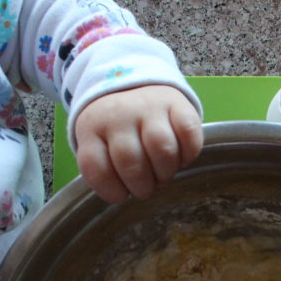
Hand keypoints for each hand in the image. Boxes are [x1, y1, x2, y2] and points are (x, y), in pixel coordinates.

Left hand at [75, 85, 202, 202]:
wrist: (134, 84)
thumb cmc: (116, 127)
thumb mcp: (99, 143)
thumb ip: (105, 168)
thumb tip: (123, 195)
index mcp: (92, 128)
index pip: (96, 167)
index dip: (111, 190)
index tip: (121, 195)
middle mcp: (119, 115)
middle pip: (130, 161)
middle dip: (142, 186)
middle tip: (146, 188)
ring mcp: (149, 107)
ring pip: (162, 148)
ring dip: (165, 172)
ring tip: (163, 174)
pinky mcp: (178, 104)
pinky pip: (188, 133)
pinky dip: (188, 154)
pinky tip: (180, 158)